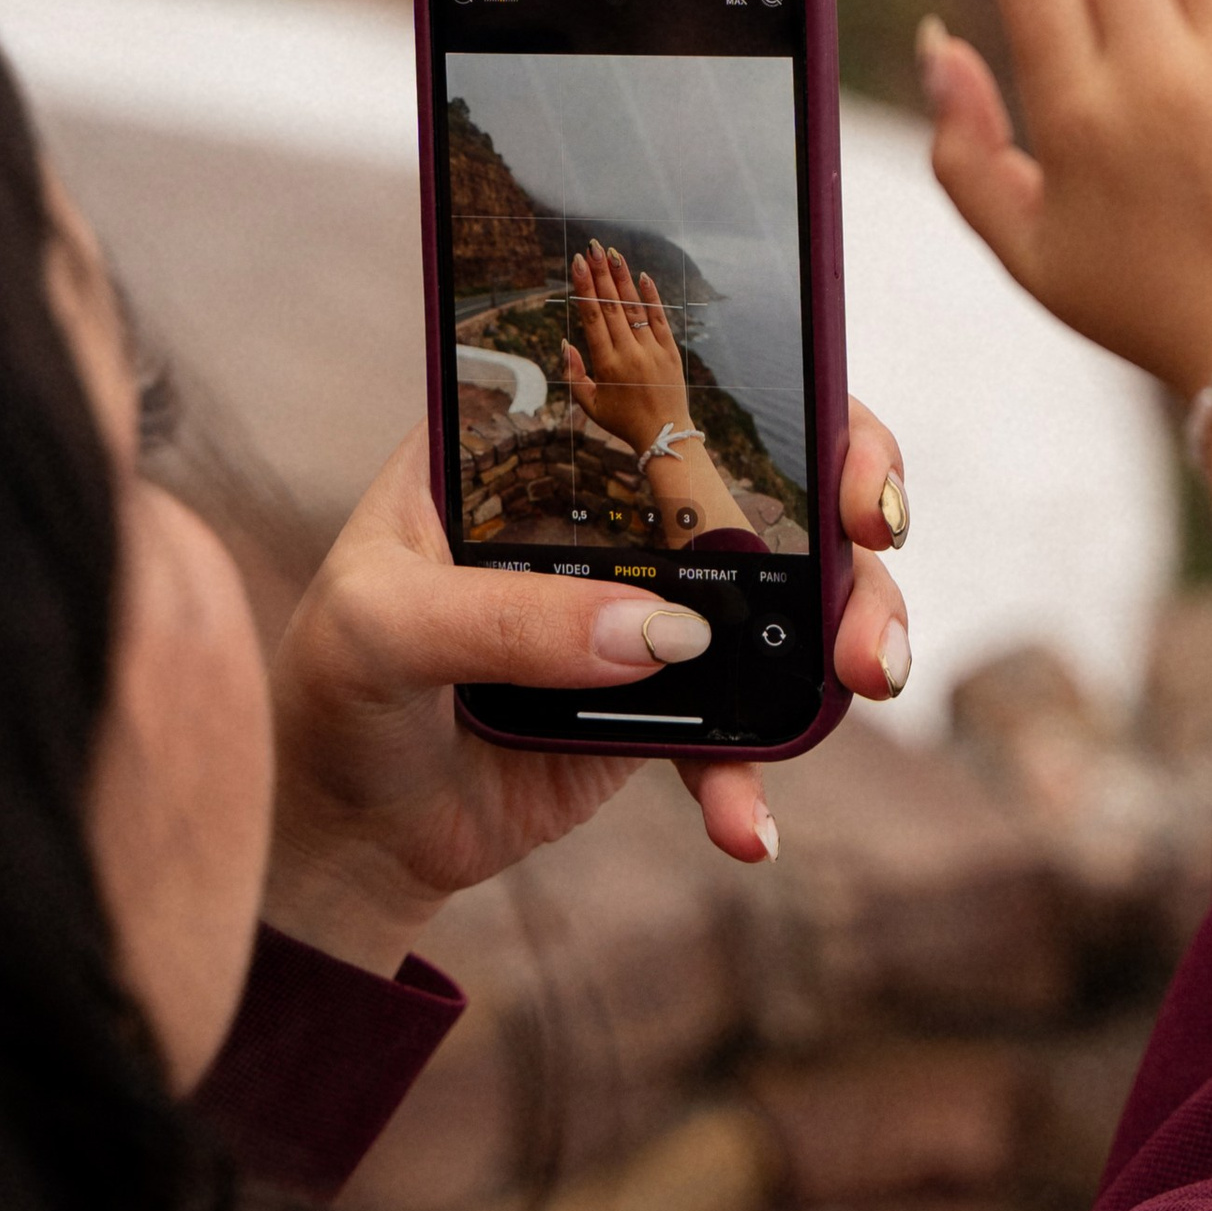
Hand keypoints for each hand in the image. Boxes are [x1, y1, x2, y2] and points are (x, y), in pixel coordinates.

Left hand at [262, 399, 915, 973]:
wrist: (344, 831)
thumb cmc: (338, 688)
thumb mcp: (382, 628)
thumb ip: (504, 620)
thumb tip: (661, 631)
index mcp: (542, 441)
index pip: (675, 379)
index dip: (783, 387)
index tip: (840, 449)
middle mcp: (613, 506)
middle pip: (771, 471)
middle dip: (854, 510)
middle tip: (873, 553)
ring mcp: (648, 603)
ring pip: (789, 592)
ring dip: (846, 632)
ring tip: (859, 683)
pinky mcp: (663, 703)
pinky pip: (742, 725)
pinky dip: (757, 774)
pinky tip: (746, 828)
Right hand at [561, 242, 691, 457]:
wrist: (665, 434)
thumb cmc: (622, 421)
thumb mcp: (590, 405)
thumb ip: (573, 374)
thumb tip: (565, 342)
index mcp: (607, 365)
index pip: (593, 318)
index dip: (584, 288)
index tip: (577, 264)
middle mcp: (630, 353)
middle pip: (612, 306)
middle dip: (600, 274)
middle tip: (592, 247)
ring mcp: (652, 350)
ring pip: (634, 307)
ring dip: (623, 278)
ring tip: (612, 253)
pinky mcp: (671, 351)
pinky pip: (660, 318)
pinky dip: (651, 296)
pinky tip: (643, 276)